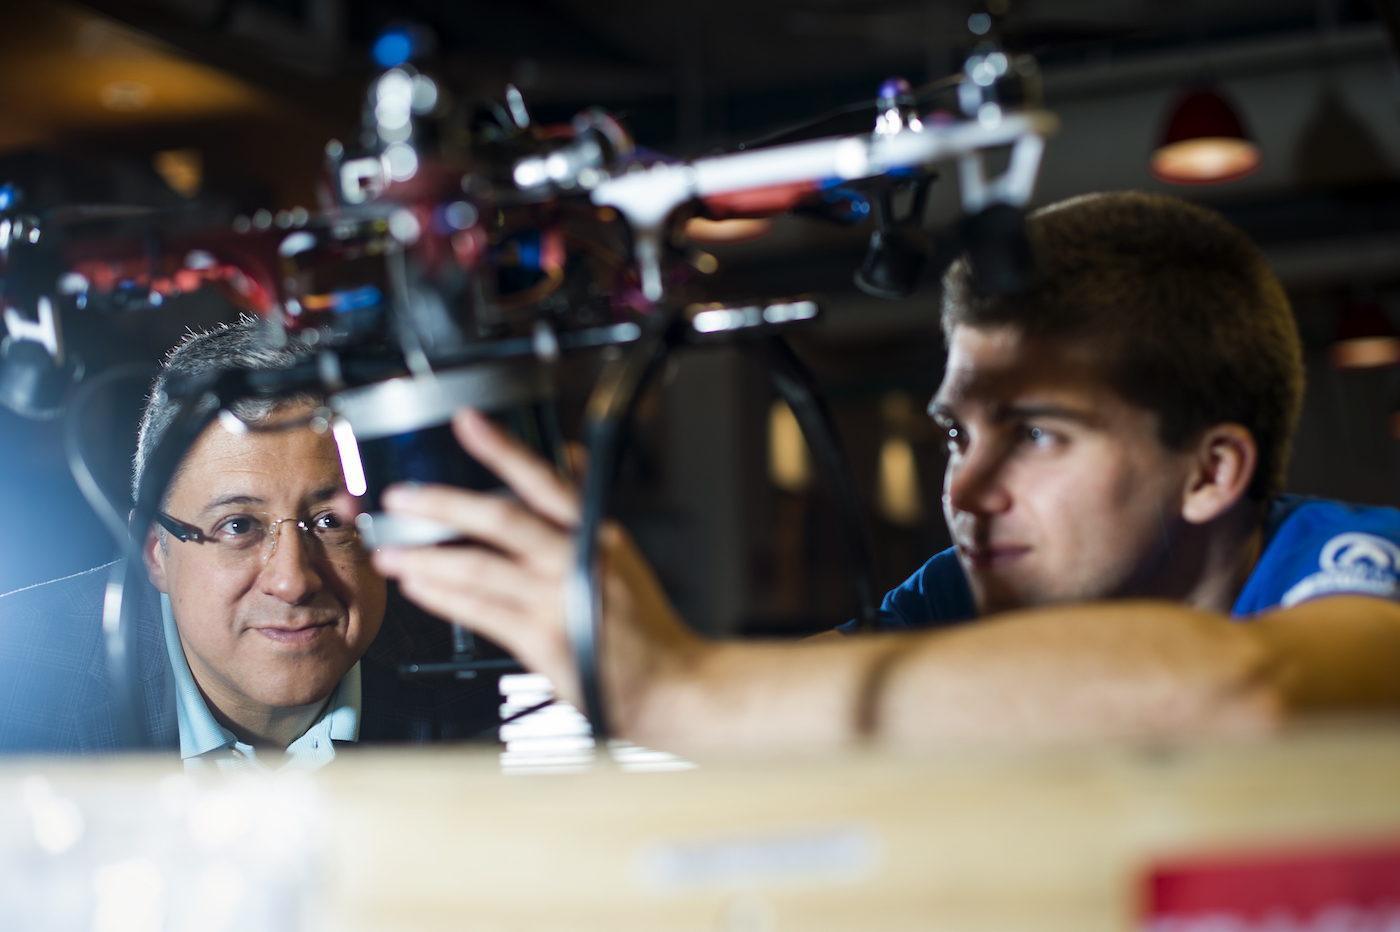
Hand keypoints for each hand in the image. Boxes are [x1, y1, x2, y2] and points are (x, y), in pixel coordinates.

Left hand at [370, 408, 700, 731]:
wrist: (671, 683)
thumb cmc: (643, 624)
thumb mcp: (619, 553)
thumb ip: (585, 505)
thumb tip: (568, 457)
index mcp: (596, 534)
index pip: (545, 480)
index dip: (504, 450)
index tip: (469, 422)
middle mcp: (577, 562)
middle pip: (502, 519)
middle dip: (443, 504)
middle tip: (401, 498)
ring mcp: (560, 602)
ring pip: (479, 568)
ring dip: (426, 558)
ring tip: (392, 553)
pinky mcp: (545, 643)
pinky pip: (481, 613)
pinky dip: (444, 598)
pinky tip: (420, 589)